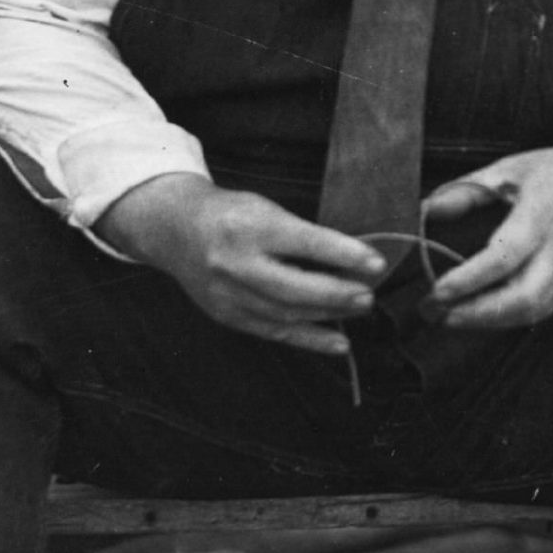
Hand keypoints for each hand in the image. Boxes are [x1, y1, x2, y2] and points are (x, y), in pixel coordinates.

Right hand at [96, 173, 385, 357]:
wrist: (175, 230)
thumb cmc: (233, 215)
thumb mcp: (266, 209)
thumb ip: (303, 234)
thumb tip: (353, 261)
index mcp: (250, 227)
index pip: (305, 243)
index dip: (344, 254)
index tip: (376, 263)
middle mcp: (236, 263)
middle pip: (294, 287)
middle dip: (338, 294)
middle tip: (370, 295)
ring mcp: (228, 294)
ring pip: (286, 314)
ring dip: (329, 315)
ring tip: (360, 309)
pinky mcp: (227, 315)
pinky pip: (274, 333)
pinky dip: (310, 339)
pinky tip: (339, 343)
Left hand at [422, 125, 552, 332]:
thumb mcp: (516, 168)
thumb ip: (469, 190)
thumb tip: (428, 209)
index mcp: (541, 219)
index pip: (500, 260)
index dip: (466, 281)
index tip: (435, 291)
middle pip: (518, 300)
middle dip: (473, 315)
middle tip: (435, 314)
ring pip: (528, 312)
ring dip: (486, 322)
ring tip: (451, 318)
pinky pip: (539, 311)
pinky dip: (507, 318)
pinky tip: (482, 313)